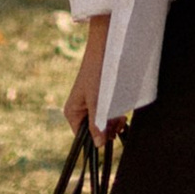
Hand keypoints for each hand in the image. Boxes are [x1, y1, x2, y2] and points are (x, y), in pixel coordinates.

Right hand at [63, 19, 115, 140]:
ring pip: (103, 125)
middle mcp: (80, 112)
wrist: (105, 48)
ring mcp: (91, 107)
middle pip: (95, 132)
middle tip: (120, 122)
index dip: (98, 138)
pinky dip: (115, 116)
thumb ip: (96, 123)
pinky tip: (122, 113)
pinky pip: (108, 116)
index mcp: (72, 113)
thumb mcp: (97, 101)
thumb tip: (98, 145)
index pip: (83, 138)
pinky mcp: (101, 101)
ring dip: (114, 123)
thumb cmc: (97, 73)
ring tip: (122, 116)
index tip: (111, 132)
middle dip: (108, 129)